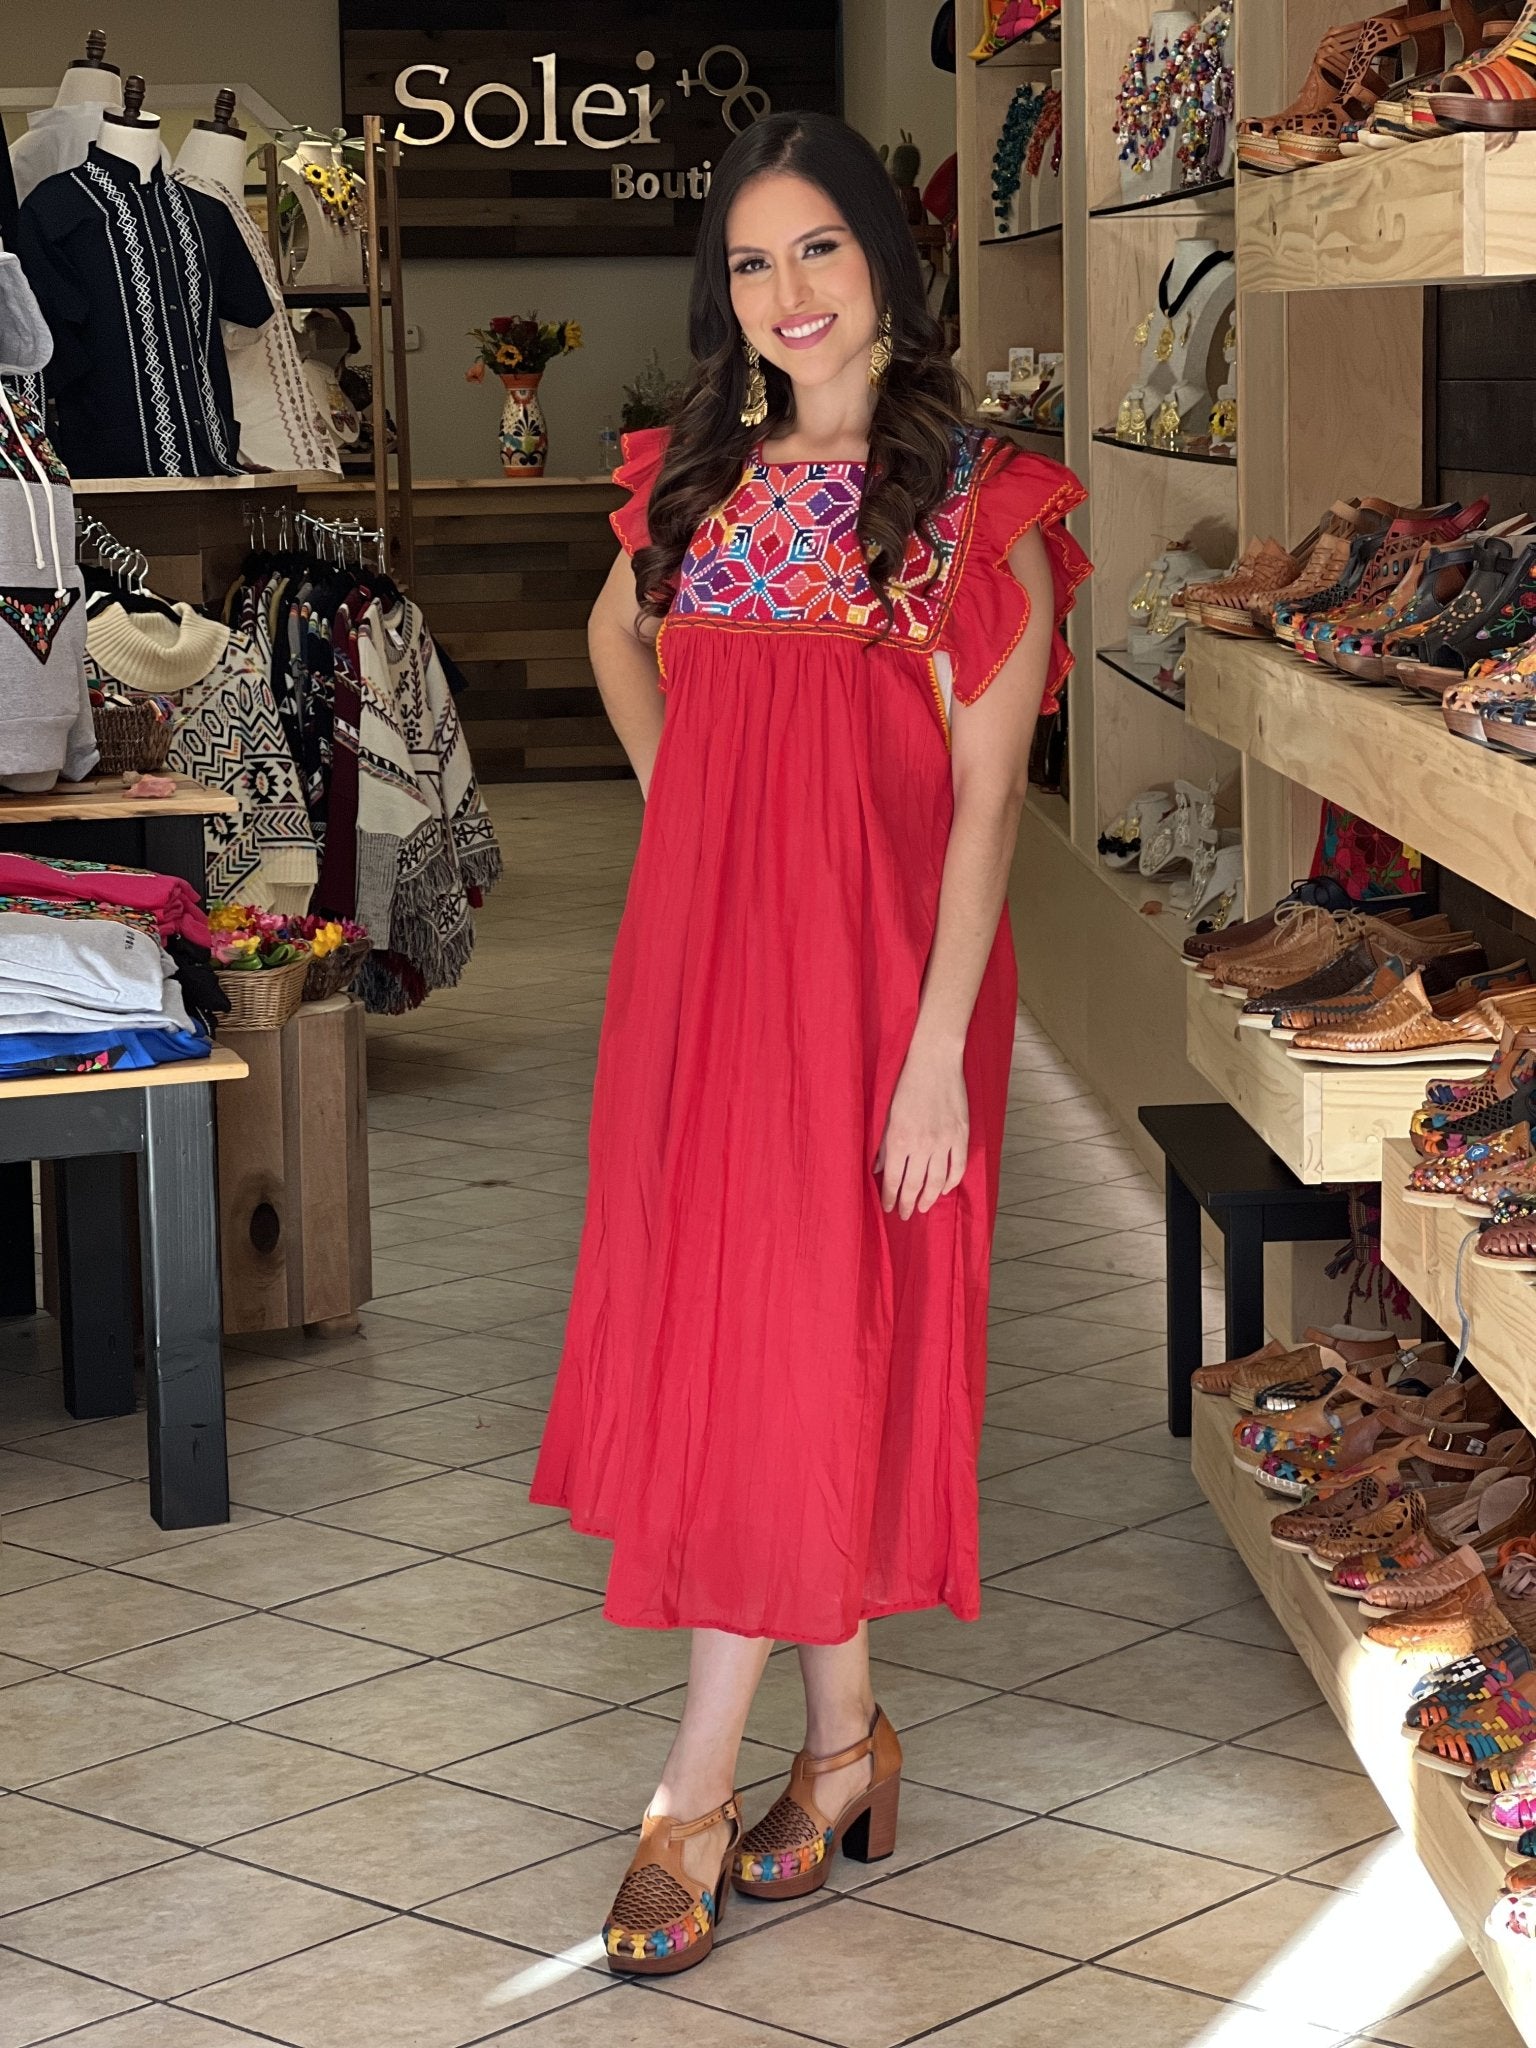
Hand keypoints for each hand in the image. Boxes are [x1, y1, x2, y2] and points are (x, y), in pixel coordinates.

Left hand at [874, 1045, 968, 1219]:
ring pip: (937, 1180)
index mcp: (900, 1139)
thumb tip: (879, 1169)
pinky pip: (958, 1166)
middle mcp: (922, 1144)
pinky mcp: (961, 1135)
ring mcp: (945, 1141)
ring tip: (923, 1207)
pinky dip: (951, 1182)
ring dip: (929, 1198)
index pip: (894, 1178)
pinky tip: (944, 1189)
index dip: (891, 1196)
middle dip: (908, 1203)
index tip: (889, 1208)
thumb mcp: (887, 1114)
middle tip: (905, 1215)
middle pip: (914, 1184)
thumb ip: (883, 1145)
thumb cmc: (906, 1085)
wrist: (934, 1062)